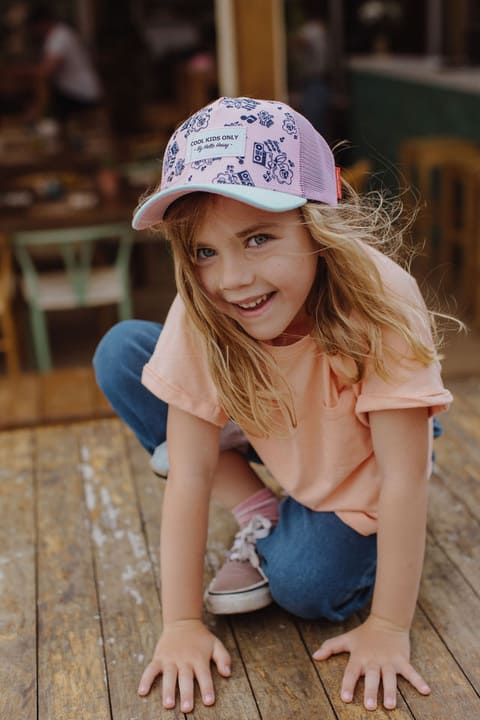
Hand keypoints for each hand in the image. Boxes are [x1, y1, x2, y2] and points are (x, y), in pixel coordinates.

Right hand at [137, 619, 230, 711]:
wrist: (182, 622)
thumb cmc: (201, 638)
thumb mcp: (215, 644)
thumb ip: (223, 658)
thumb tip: (228, 673)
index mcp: (199, 658)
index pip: (204, 675)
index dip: (207, 688)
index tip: (209, 701)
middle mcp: (185, 659)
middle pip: (186, 678)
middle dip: (187, 693)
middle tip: (187, 708)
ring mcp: (170, 659)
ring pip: (169, 675)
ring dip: (168, 690)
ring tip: (168, 704)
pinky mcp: (159, 657)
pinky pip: (151, 669)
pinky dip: (146, 679)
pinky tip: (142, 692)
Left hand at [313, 614, 430, 710]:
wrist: (387, 622)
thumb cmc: (364, 635)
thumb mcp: (346, 639)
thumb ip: (331, 647)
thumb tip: (315, 656)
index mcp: (359, 657)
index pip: (351, 672)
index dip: (347, 684)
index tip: (345, 698)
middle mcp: (373, 660)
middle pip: (371, 677)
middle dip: (371, 691)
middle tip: (370, 706)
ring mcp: (389, 661)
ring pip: (390, 677)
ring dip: (390, 691)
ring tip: (390, 705)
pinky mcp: (402, 660)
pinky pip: (411, 672)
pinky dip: (419, 680)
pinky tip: (426, 691)